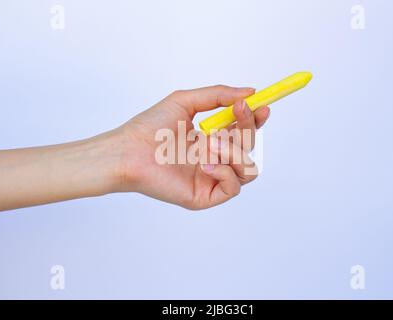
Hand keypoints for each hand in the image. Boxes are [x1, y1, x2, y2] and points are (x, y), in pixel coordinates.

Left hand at [114, 85, 270, 209]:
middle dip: (248, 128)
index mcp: (211, 139)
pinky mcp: (206, 196)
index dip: (255, 121)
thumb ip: (218, 95)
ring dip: (235, 151)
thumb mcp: (185, 101)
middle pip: (250, 148)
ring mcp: (212, 179)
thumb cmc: (150, 127)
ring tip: (209, 142)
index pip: (242, 132)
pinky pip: (234, 186)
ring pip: (248, 169)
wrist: (130, 151)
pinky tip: (205, 162)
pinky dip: (225, 171)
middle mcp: (215, 159)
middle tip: (238, 111)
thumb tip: (250, 91)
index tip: (262, 106)